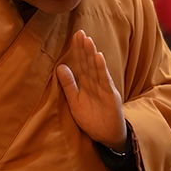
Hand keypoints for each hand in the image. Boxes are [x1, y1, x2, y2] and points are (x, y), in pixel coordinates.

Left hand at [56, 30, 126, 151]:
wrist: (107, 137)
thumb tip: (60, 66)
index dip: (78, 50)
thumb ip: (69, 84)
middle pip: (89, 63)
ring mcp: (105, 89)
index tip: (74, 35)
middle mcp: (96, 84)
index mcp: (87, 84)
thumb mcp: (75, 101)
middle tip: (79, 32)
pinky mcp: (111, 97)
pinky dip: (103, 69)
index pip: (82, 64)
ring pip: (97, 69)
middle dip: (84, 48)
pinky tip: (100, 58)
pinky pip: (106, 81)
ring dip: (92, 54)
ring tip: (88, 41)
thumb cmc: (92, 120)